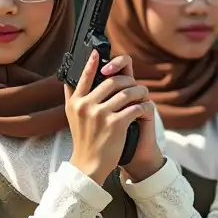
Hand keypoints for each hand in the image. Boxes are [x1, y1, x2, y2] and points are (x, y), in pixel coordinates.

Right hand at [66, 50, 155, 186]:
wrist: (89, 165)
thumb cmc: (84, 140)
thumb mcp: (72, 117)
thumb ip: (73, 97)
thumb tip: (71, 78)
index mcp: (75, 102)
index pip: (84, 77)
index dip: (92, 63)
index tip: (97, 52)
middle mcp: (86, 105)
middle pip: (112, 81)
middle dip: (128, 81)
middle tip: (135, 86)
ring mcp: (100, 114)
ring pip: (127, 92)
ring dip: (140, 93)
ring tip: (144, 96)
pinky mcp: (115, 124)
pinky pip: (135, 107)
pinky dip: (144, 107)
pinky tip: (146, 109)